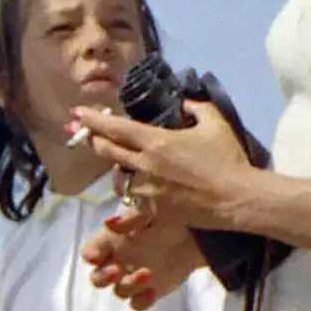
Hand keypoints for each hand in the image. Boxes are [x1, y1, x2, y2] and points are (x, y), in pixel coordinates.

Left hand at [67, 97, 257, 237]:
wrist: (233, 198)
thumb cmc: (227, 158)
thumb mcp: (214, 122)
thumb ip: (195, 107)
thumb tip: (183, 101)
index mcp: (156, 142)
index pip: (115, 128)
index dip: (93, 120)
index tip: (77, 114)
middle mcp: (144, 165)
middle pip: (106, 151)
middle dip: (90, 139)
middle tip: (79, 132)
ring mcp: (144, 189)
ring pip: (118, 176)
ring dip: (117, 166)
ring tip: (122, 160)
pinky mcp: (149, 209)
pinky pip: (132, 197)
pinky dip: (133, 188)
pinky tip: (141, 184)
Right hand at [79, 201, 203, 310]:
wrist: (197, 232)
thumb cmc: (168, 217)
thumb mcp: (151, 210)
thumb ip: (132, 218)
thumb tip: (111, 223)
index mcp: (112, 242)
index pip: (91, 252)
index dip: (90, 255)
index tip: (96, 256)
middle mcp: (118, 263)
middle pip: (98, 278)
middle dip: (103, 277)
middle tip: (116, 271)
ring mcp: (132, 279)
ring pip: (119, 291)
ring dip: (129, 285)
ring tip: (146, 274)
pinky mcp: (150, 292)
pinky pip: (138, 303)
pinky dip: (142, 300)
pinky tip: (153, 292)